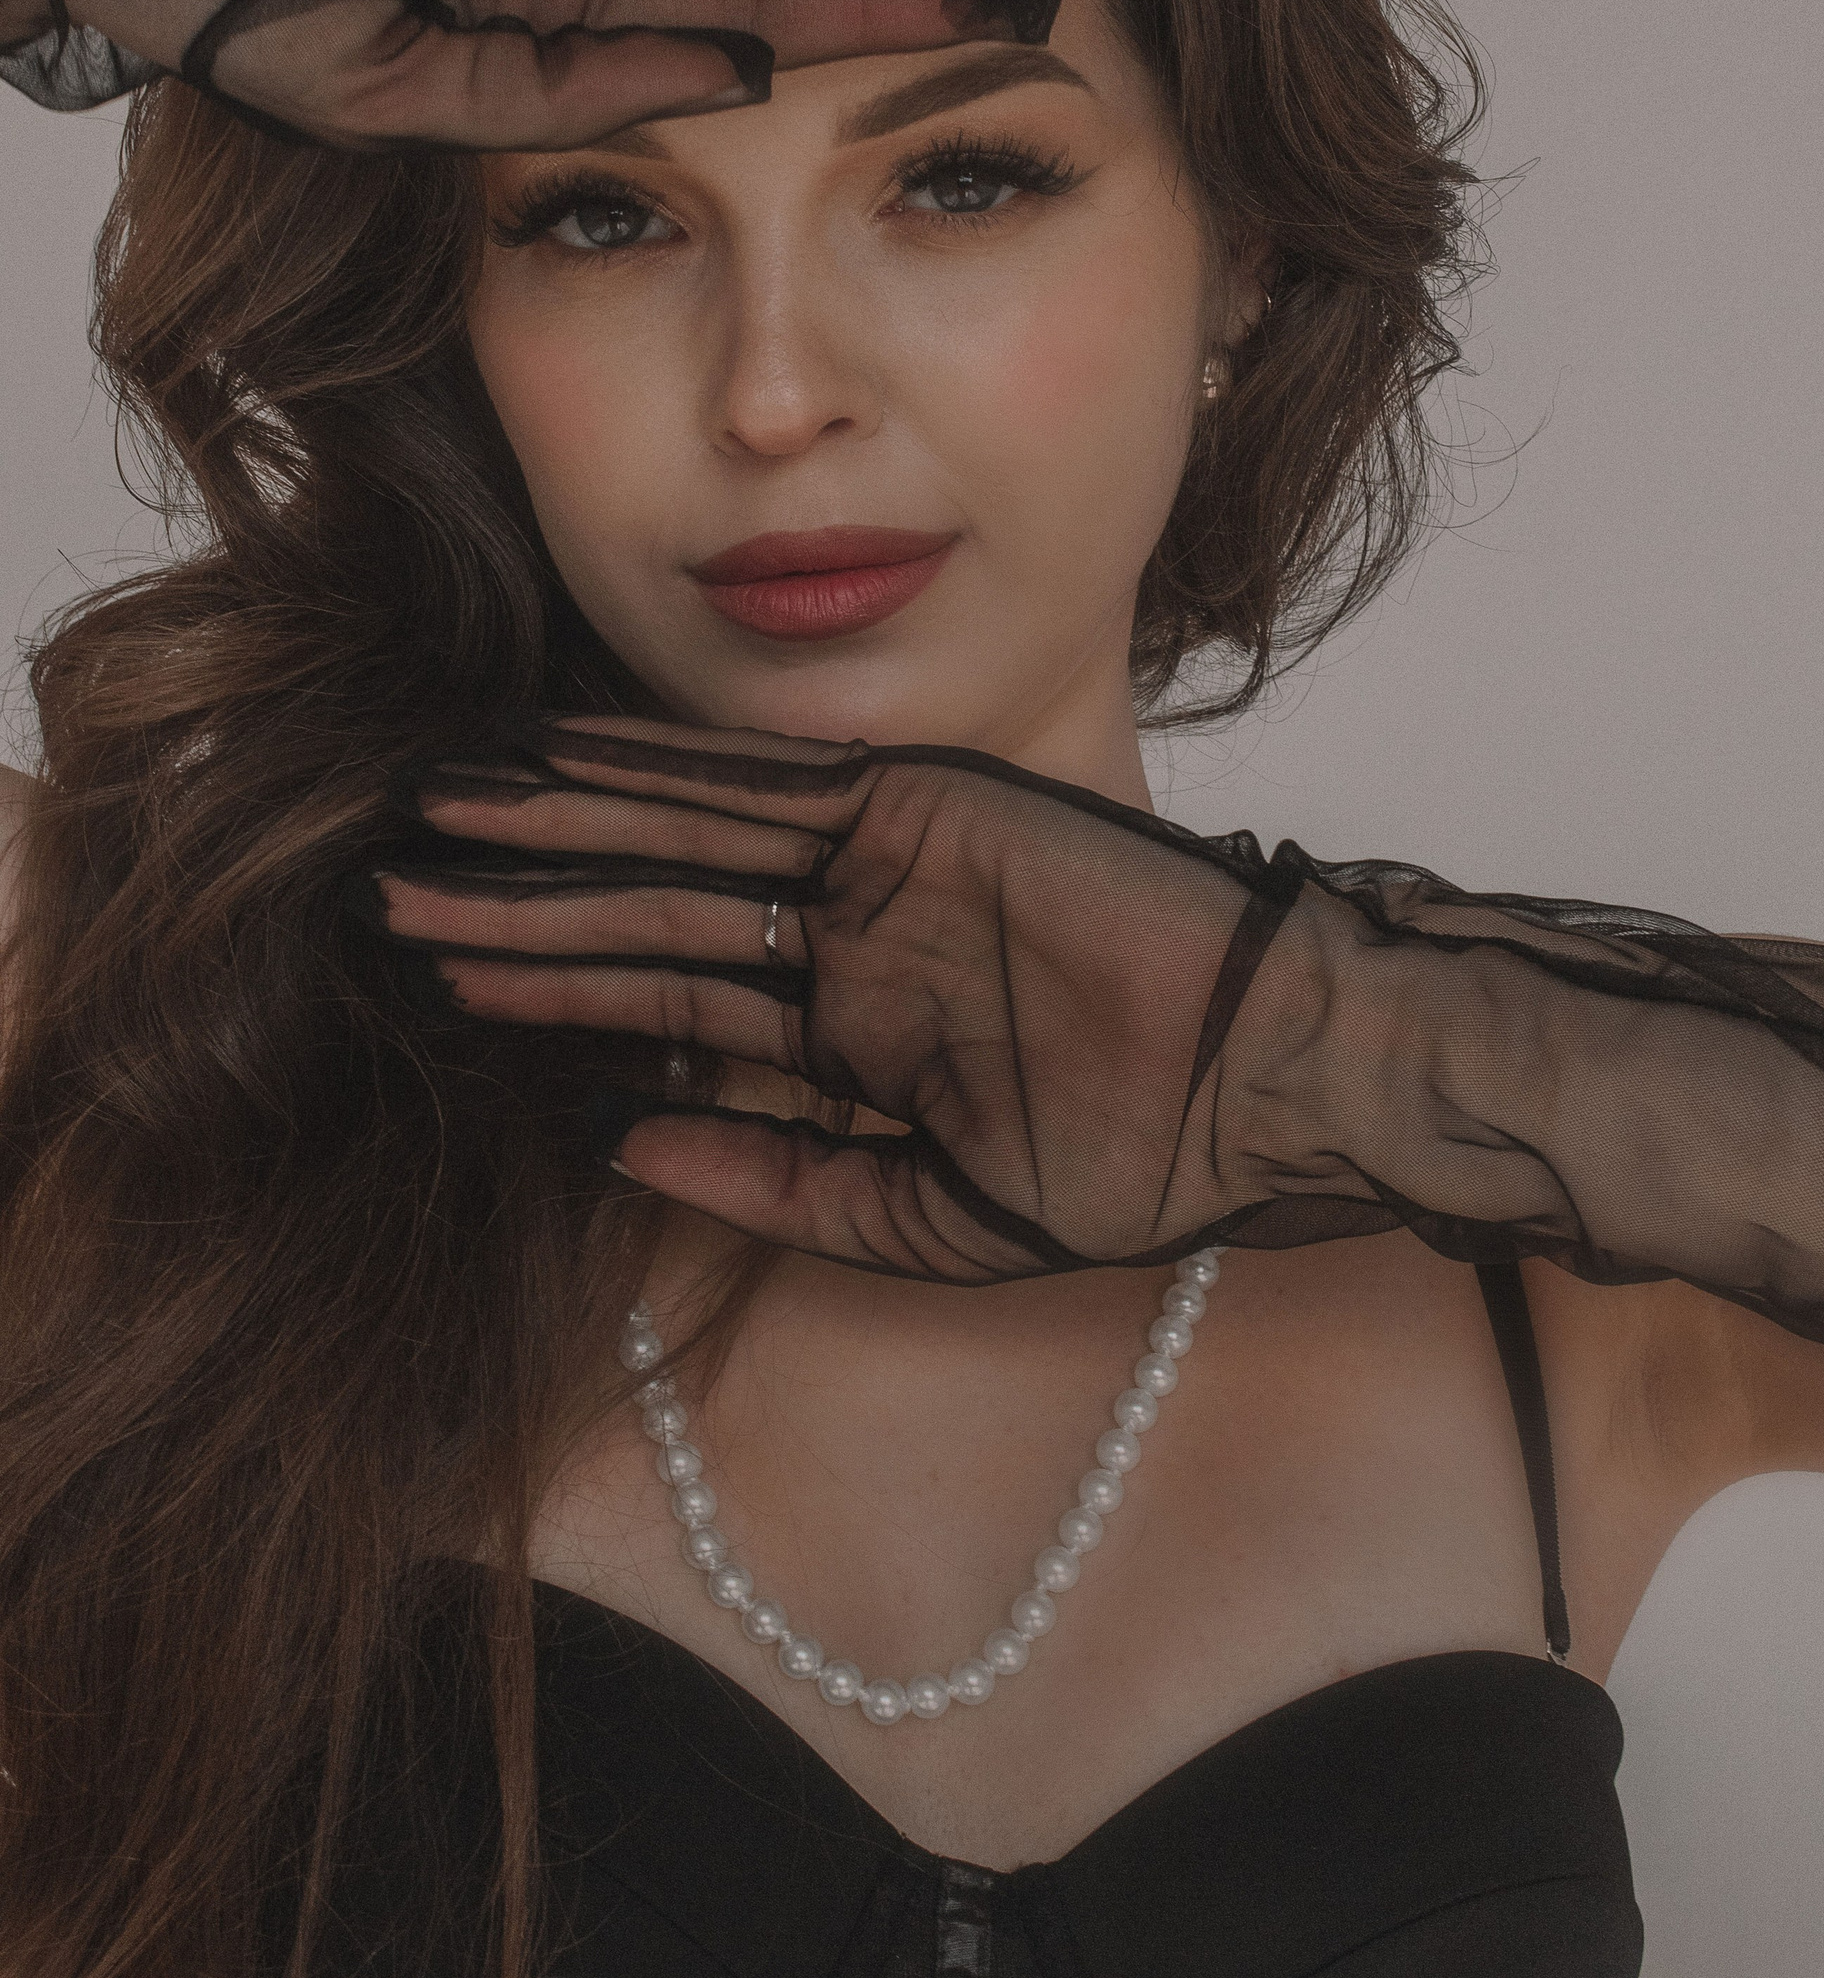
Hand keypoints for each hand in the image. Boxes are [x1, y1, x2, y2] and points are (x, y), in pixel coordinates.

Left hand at [369, 716, 1304, 1279]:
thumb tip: (622, 1150)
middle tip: (389, 892)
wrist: (1281, 1063)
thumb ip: (785, 1184)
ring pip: (676, 841)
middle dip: (517, 910)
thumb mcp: (939, 1216)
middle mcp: (847, 940)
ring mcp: (876, 865)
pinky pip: (756, 787)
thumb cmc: (1148, 1158)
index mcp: (853, 1036)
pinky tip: (555, 761)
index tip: (442, 982)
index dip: (552, 992)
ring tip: (436, 819)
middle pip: (644, 917)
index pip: (668, 1006)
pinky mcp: (913, 806)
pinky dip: (655, 770)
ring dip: (556, 830)